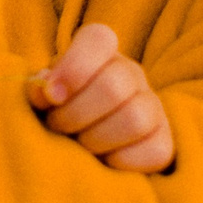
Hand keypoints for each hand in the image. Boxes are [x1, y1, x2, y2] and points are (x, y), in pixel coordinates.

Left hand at [29, 24, 173, 173]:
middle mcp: (131, 73)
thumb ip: (38, 88)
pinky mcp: (163, 142)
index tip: (51, 96)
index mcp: (100, 53)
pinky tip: (103, 161)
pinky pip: (153, 152)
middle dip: (75, 115)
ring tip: (78, 146)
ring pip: (135, 119)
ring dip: (96, 140)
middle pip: (113, 85)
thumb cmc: (55, 114)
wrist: (79, 148)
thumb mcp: (41, 97)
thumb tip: (44, 91)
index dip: (74, 67)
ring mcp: (153, 107)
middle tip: (57, 127)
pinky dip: (120, 163)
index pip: (99, 39)